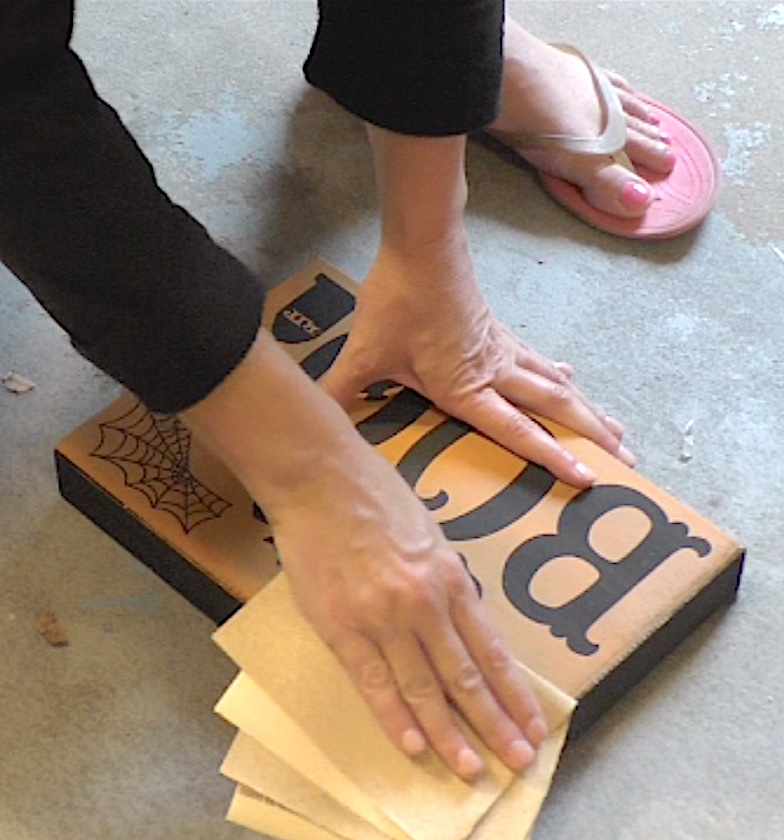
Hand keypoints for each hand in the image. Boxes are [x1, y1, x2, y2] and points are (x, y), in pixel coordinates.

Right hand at [183, 330, 546, 780]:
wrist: (320, 478)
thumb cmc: (375, 495)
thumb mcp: (428, 532)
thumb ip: (444, 580)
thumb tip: (458, 621)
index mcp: (449, 577)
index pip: (491, 650)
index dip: (514, 693)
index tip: (533, 725)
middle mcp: (423, 603)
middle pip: (465, 677)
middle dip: (495, 724)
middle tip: (518, 761)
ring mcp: (381, 617)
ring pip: (423, 688)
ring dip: (450, 734)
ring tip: (471, 769)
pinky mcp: (340, 626)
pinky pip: (373, 681)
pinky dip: (394, 717)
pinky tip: (413, 745)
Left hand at [321, 231, 634, 486]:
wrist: (421, 245)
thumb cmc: (395, 301)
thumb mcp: (364, 354)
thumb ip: (340, 392)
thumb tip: (304, 423)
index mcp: (466, 387)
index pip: (517, 430)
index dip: (552, 456)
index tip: (588, 479)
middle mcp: (495, 373)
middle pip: (555, 410)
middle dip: (592, 439)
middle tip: (628, 465)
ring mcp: (504, 350)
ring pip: (556, 386)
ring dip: (588, 411)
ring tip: (619, 433)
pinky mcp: (500, 331)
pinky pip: (538, 359)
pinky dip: (558, 374)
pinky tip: (571, 375)